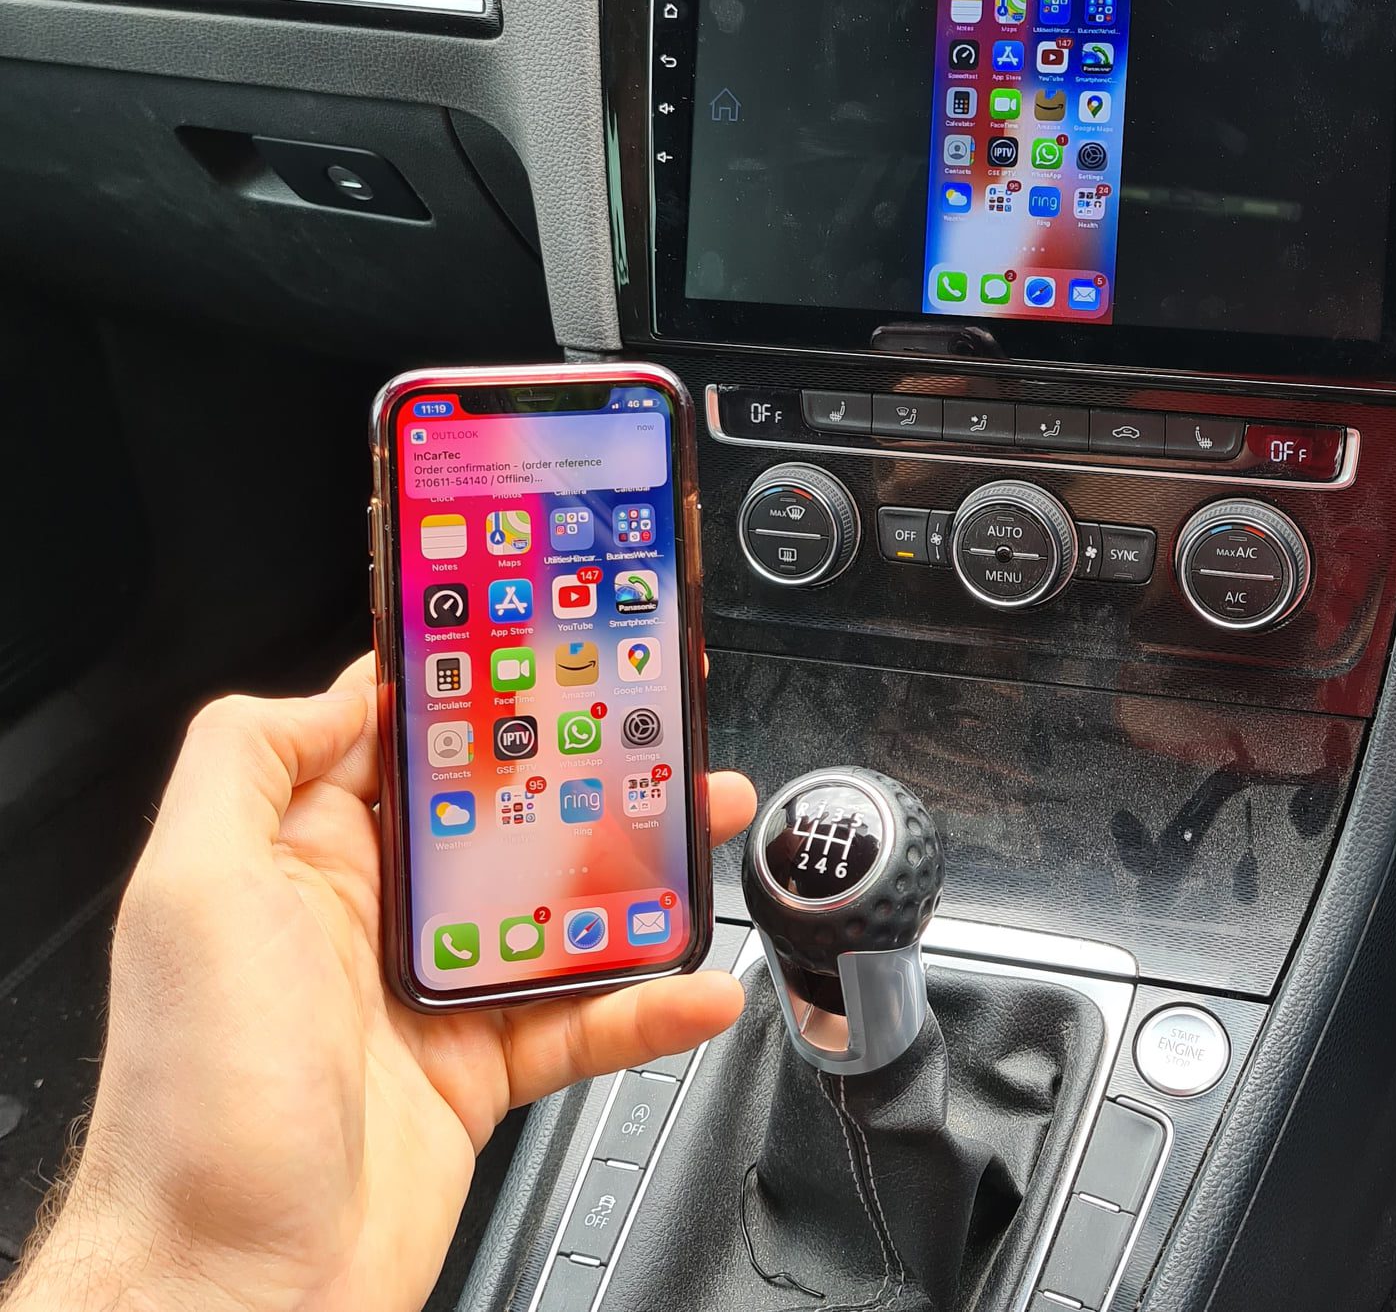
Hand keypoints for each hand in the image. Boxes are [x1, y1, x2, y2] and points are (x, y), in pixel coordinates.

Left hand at [9, 656, 754, 1311]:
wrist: (230, 1288)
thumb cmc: (194, 1097)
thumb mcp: (189, 890)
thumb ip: (248, 759)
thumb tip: (343, 686)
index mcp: (308, 855)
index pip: (408, 740)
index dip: (479, 685)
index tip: (550, 642)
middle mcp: (374, 915)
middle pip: (508, 812)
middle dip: (589, 767)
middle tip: (661, 731)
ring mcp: (436, 994)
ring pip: (564, 906)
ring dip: (646, 871)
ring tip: (711, 831)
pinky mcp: (481, 1073)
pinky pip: (586, 1021)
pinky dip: (652, 1005)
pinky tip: (700, 986)